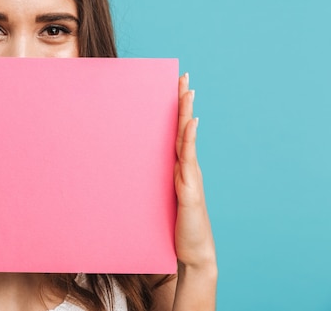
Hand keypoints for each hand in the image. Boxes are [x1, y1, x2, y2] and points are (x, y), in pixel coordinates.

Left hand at [173, 73, 215, 270]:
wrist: (193, 253)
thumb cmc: (176, 226)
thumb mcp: (160, 200)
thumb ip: (154, 184)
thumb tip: (137, 170)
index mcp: (178, 168)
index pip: (176, 133)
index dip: (177, 111)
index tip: (176, 87)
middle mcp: (186, 168)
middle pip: (183, 129)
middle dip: (183, 102)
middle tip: (184, 77)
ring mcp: (190, 177)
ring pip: (186, 139)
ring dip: (187, 113)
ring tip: (187, 90)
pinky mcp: (189, 190)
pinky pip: (188, 160)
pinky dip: (190, 139)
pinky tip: (191, 122)